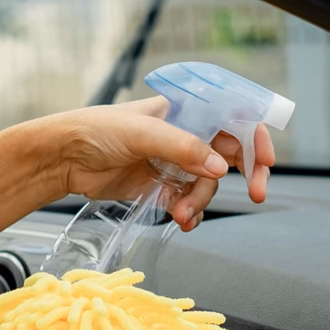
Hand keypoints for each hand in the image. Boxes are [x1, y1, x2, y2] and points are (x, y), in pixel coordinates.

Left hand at [39, 99, 275, 229]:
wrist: (63, 158)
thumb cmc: (96, 130)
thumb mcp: (142, 134)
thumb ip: (183, 148)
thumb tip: (221, 167)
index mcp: (186, 109)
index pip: (233, 116)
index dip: (255, 135)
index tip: (266, 161)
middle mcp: (186, 132)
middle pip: (231, 152)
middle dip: (245, 174)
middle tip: (256, 194)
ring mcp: (174, 160)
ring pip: (208, 182)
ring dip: (202, 200)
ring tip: (181, 213)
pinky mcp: (161, 184)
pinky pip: (189, 200)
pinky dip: (190, 212)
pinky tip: (182, 220)